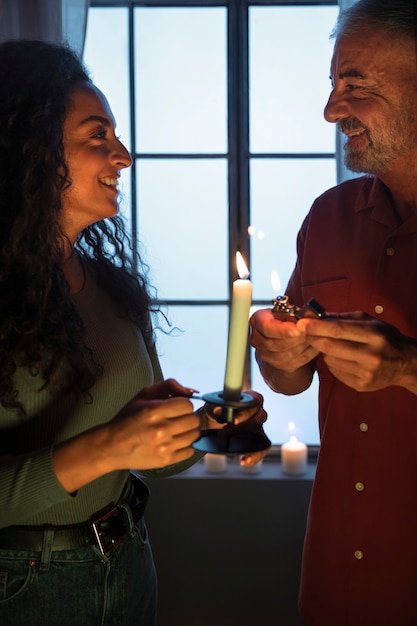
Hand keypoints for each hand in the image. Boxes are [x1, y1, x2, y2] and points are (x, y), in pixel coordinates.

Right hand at [104, 379, 200, 469]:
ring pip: (194, 435)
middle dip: (187, 417)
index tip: (177, 407)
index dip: (184, 404)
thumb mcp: (144, 395)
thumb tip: (191, 392)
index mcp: (155, 411)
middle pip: (194, 420)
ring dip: (187, 431)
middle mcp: (161, 430)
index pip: (188, 404)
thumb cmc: (127, 419)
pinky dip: (185, 446)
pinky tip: (173, 442)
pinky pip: (190, 451)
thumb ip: (169, 386)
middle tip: (177, 419)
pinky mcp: (166, 461)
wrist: (112, 446)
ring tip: (175, 430)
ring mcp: (165, 447)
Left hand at [203, 390, 269, 465]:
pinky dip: (255, 456)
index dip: (245, 412)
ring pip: (262, 435)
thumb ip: (215, 406)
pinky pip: (262, 449)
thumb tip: (219, 411)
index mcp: (249, 398)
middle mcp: (257, 412)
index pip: (254, 401)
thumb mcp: (212, 405)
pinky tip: (244, 461)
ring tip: (236, 450)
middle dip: (242, 428)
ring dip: (250, 444)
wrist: (210, 423)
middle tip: (224, 432)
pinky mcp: (257, 441)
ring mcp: (258, 427)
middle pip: (259, 418)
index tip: (233, 421)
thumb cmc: (214, 410)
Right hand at [250, 308, 318, 371]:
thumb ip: (300, 313)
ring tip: (315, 338)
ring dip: (304, 347)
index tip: (300, 330)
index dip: (284, 330)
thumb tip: (311, 312)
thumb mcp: (291, 311)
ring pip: (286, 355)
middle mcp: (257, 338)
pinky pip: (293, 362)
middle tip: (313, 333)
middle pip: (277, 344)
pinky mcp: (275, 364)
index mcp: (258, 320)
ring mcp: (264, 353)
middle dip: (298, 339)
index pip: (268, 328)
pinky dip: (307, 354)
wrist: (284, 336)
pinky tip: (315, 346)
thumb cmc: (287, 320)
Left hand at [297, 312, 416, 392]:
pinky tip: (342, 357)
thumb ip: (341, 318)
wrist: (404, 363)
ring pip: (329, 360)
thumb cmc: (385, 337)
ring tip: (332, 345)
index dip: (316, 327)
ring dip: (324, 351)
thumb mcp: (368, 321)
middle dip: (313, 338)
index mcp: (373, 335)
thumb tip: (315, 315)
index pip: (338, 330)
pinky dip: (332, 363)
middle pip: (330, 347)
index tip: (301, 323)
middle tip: (303, 332)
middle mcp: (370, 355)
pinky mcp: (360, 385)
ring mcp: (365, 373)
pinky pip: (334, 372)